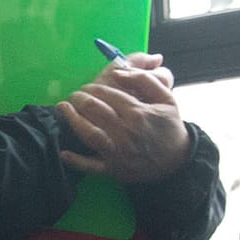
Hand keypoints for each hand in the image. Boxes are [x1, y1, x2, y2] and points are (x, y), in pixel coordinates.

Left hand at [57, 52, 189, 183]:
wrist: (177, 161)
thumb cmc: (168, 127)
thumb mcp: (166, 99)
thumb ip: (145, 80)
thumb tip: (119, 71)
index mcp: (138, 113)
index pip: (109, 94)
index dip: (94, 87)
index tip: (88, 86)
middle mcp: (126, 131)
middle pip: (95, 110)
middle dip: (80, 99)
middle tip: (74, 95)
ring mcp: (117, 151)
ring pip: (89, 133)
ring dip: (72, 119)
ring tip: (63, 107)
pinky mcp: (112, 168)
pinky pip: (90, 166)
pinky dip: (76, 160)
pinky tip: (63, 152)